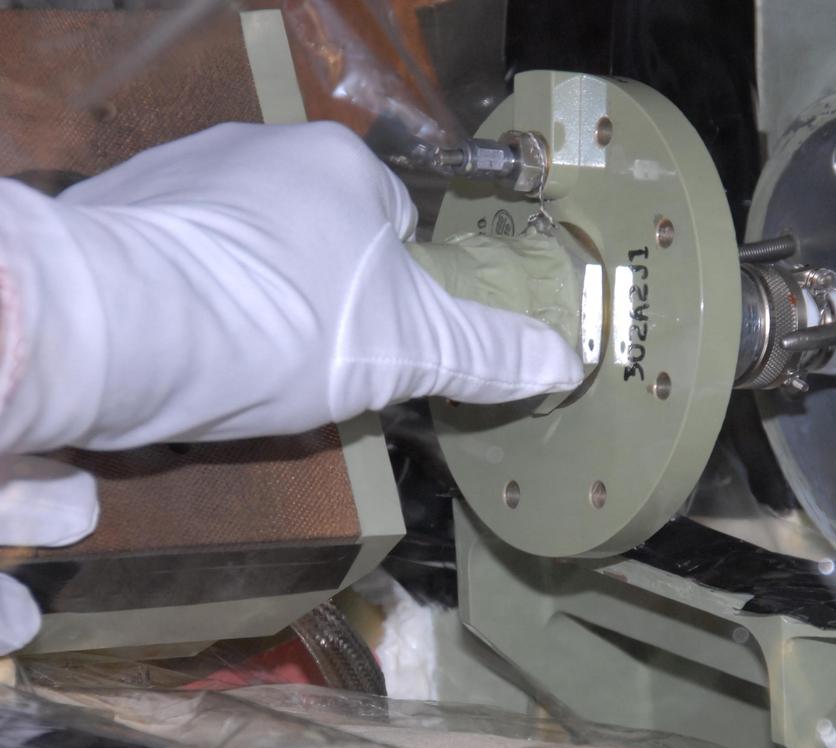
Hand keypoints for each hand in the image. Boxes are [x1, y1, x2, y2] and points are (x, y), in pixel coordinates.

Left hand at [0, 121, 582, 454]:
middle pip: (317, 232)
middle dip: (319, 294)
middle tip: (307, 364)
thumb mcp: (405, 351)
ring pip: (248, 245)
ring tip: (239, 364)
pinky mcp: (117, 211)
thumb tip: (569, 361)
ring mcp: (180, 172)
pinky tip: (184, 348)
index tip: (369, 344)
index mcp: (339, 164)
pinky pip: (182, 256)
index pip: (391, 225)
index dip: (389, 292)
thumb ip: (487, 354)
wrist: (117, 330)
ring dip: (254, 297)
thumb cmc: (285, 326)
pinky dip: (191, 298)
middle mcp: (259, 147)